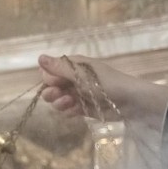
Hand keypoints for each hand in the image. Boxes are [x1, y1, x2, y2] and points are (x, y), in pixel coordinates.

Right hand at [38, 54, 167, 124]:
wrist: (128, 101)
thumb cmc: (106, 82)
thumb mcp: (81, 74)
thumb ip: (59, 68)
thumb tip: (39, 57)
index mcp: (72, 66)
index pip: (48, 71)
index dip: (49, 78)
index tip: (58, 81)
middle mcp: (72, 79)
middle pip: (49, 87)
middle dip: (51, 93)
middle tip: (61, 94)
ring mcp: (76, 94)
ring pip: (56, 100)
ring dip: (60, 103)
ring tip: (71, 103)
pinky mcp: (81, 108)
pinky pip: (66, 111)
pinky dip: (69, 111)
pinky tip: (77, 111)